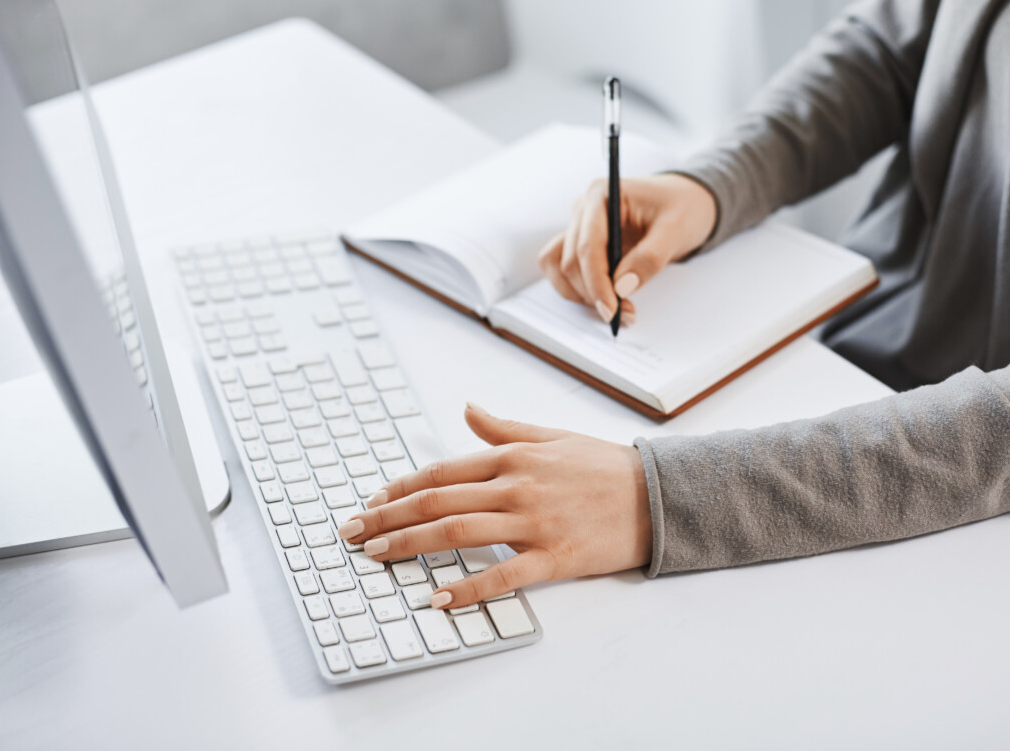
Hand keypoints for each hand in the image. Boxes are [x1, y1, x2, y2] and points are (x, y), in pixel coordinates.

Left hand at [337, 403, 651, 608]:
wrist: (657, 495)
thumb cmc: (604, 466)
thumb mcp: (552, 436)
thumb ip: (505, 428)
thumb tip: (468, 410)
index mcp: (513, 456)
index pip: (441, 470)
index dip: (400, 486)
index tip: (372, 500)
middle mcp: (516, 486)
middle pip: (437, 500)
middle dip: (387, 516)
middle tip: (352, 531)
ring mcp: (534, 522)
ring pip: (458, 531)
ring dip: (410, 544)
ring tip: (376, 554)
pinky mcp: (554, 557)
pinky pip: (502, 575)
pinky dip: (468, 588)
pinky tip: (439, 598)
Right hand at [538, 173, 715, 324]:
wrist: (685, 204)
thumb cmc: (682, 208)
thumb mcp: (676, 230)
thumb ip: (649, 257)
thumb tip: (621, 286)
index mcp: (602, 196)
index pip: (588, 245)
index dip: (596, 282)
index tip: (611, 309)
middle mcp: (584, 210)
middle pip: (570, 261)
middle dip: (593, 293)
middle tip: (624, 314)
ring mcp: (580, 228)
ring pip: (560, 269)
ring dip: (581, 295)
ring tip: (615, 308)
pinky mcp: (582, 246)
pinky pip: (564, 272)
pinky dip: (579, 291)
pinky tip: (606, 299)